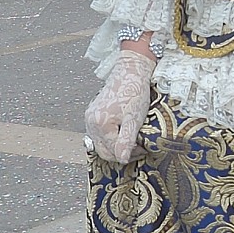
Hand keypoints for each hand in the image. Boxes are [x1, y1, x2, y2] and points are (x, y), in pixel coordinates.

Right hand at [85, 48, 153, 164]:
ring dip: (116, 145)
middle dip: (121, 152)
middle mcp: (90, 123)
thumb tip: (121, 160)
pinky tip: (123, 132)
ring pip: (101, 143)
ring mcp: (89, 118)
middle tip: (139, 147)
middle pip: (104, 150)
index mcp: (99, 125)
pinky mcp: (92, 114)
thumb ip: (126, 141)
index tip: (144, 149)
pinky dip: (110, 137)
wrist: (130, 72)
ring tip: (132, 140)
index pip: (112, 152)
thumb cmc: (134, 93)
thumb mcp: (134, 120)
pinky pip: (99, 134)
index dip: (130, 154)